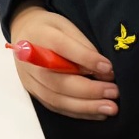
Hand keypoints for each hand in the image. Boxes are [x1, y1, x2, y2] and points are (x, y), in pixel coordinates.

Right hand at [9, 4, 117, 119]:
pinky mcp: (34, 92)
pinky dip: (79, 112)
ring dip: (86, 106)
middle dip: (89, 90)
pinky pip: (56, 107)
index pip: (61, 47)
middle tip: (114, 91)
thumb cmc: (50, 29)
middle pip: (58, 81)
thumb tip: (104, 70)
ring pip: (57, 99)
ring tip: (110, 108)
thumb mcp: (67, 26)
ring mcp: (30, 79)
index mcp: (39, 36)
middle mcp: (30, 61)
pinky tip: (98, 113)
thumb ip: (83, 46)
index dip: (85, 59)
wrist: (25, 33)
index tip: (108, 68)